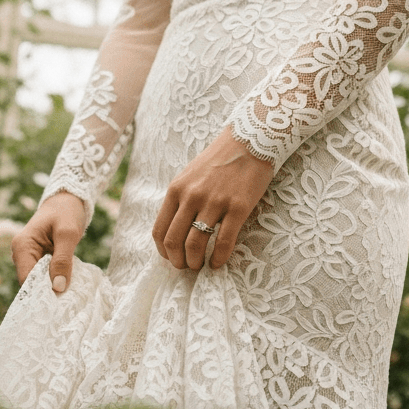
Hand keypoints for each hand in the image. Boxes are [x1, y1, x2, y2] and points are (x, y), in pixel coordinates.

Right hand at [11, 190, 86, 293]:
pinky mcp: (38, 259)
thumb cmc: (67, 212)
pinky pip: (44, 275)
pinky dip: (55, 279)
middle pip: (30, 283)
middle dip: (47, 292)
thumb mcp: (68, 234)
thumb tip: (58, 288)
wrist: (68, 199)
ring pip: (38, 280)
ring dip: (52, 286)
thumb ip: (63, 260)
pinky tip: (68, 285)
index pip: (26, 279)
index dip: (41, 293)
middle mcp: (20, 254)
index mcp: (22, 246)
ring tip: (69, 296)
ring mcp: (28, 257)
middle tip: (67, 303)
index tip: (59, 303)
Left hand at [152, 126, 273, 271]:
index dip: (163, 251)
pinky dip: (219, 258)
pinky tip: (218, 262)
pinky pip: (224, 241)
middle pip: (174, 241)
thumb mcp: (189, 176)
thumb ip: (180, 200)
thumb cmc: (218, 160)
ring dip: (196, 262)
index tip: (171, 258)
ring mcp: (215, 202)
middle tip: (187, 267)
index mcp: (176, 189)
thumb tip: (173, 230)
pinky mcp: (238, 206)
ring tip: (201, 266)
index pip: (159, 230)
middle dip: (178, 261)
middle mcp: (192, 196)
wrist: (249, 141)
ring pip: (196, 244)